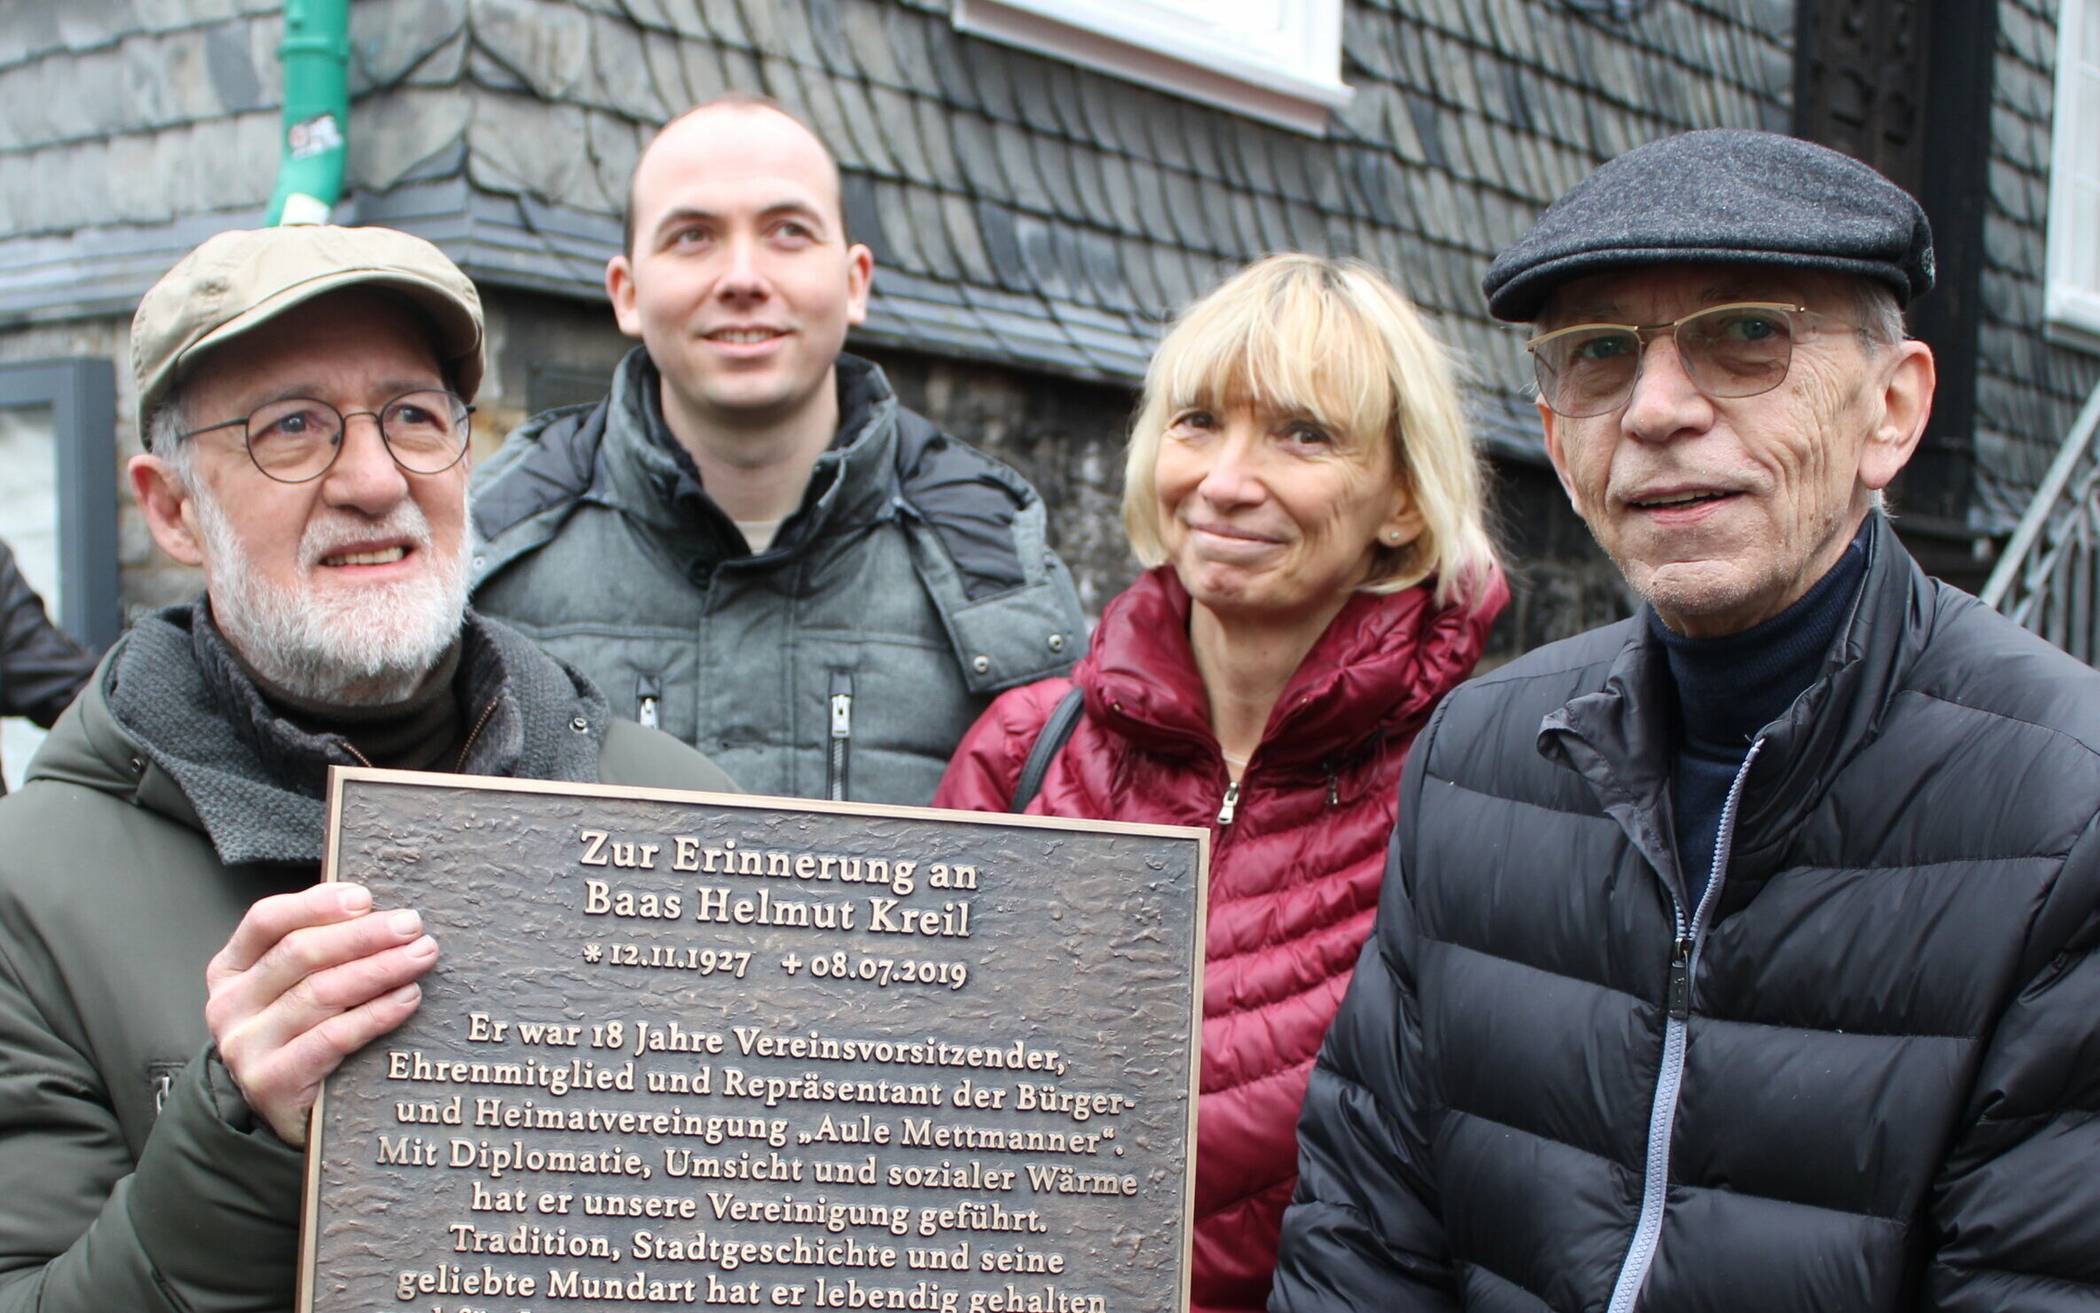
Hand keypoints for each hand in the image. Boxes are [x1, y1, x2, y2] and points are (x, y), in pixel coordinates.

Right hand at [204, 883, 438, 1145]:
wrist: (284, 1115)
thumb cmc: (300, 1036)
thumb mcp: (293, 988)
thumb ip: (321, 950)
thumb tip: (380, 910)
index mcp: (232, 969)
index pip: (266, 921)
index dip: (316, 904)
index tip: (364, 897)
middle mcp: (230, 1005)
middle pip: (299, 953)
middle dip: (363, 935)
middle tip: (412, 925)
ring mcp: (245, 1045)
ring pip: (320, 992)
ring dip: (379, 969)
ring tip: (421, 955)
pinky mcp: (271, 1082)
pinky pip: (332, 1038)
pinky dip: (376, 1014)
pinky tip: (408, 998)